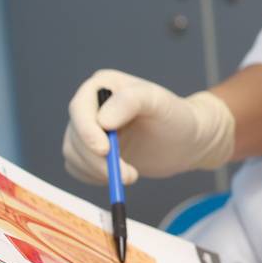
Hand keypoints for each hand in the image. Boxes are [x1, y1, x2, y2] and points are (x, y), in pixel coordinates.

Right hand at [62, 69, 234, 184]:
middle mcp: (91, 106)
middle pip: (75, 135)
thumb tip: (102, 120)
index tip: (105, 150)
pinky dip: (95, 177)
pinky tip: (121, 174)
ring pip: (74, 154)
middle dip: (98, 159)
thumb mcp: (160, 103)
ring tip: (131, 175)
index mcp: (103, 85)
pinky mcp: (89, 151)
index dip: (87, 131)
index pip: (80, 108)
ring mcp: (88, 129)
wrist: (186, 141)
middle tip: (128, 175)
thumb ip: (132, 101)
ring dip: (99, 171)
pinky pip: (78, 168)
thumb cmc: (176, 117)